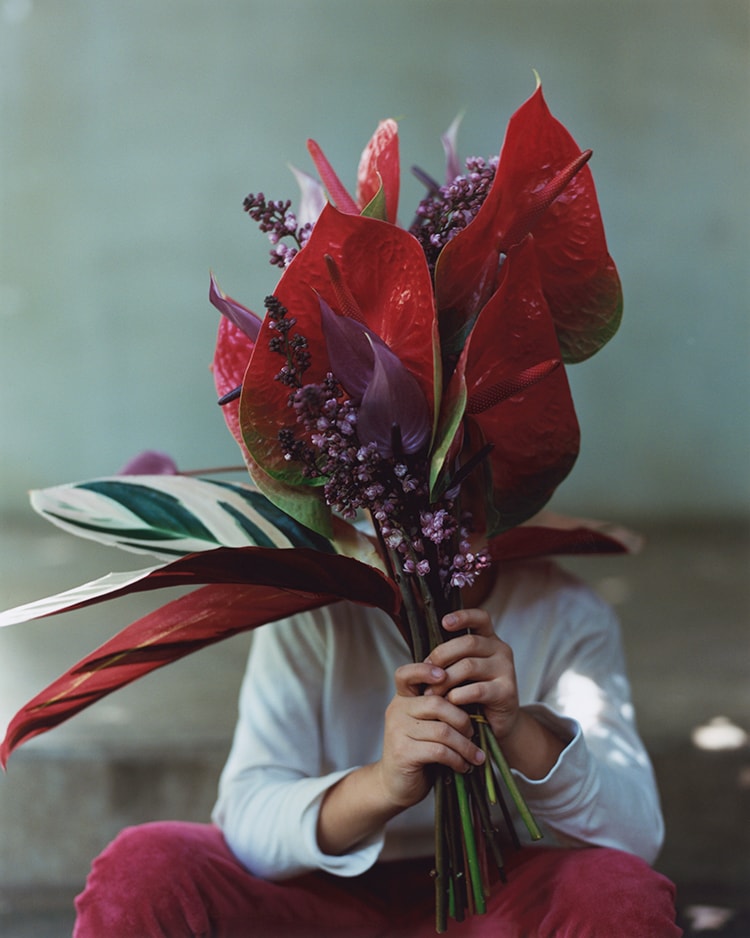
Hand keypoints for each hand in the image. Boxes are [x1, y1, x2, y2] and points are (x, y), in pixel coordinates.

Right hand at [377, 659, 486, 810]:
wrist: (395, 784)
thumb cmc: (417, 750)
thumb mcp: (425, 724)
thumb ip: (438, 708)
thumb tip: (471, 696)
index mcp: (403, 699)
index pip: (406, 674)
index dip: (425, 670)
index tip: (445, 675)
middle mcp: (397, 710)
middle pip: (437, 703)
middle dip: (462, 719)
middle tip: (474, 734)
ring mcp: (398, 731)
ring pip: (442, 730)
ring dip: (465, 745)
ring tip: (475, 755)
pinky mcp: (403, 752)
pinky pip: (439, 751)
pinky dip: (457, 759)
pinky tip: (463, 766)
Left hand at [424, 608, 520, 743]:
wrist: (496, 724)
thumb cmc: (472, 695)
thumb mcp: (459, 672)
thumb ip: (448, 661)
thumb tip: (422, 661)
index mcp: (489, 640)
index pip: (480, 618)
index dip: (463, 617)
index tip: (444, 622)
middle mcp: (500, 650)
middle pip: (468, 642)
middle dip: (442, 655)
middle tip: (426, 670)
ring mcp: (506, 669)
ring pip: (469, 665)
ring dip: (445, 679)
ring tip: (432, 692)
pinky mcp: (507, 691)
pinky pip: (477, 689)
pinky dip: (459, 695)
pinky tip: (450, 701)